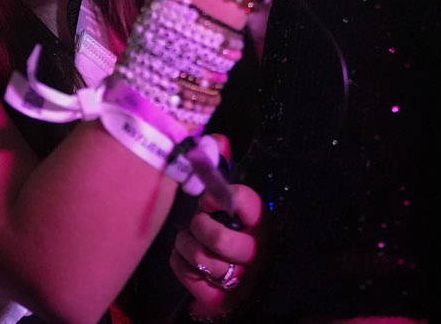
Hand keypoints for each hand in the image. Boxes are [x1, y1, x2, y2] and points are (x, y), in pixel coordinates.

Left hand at [172, 180, 262, 318]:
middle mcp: (255, 254)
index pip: (245, 201)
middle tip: (197, 222)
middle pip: (219, 238)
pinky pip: (189, 275)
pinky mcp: (220, 299)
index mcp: (262, 225)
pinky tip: (183, 256)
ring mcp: (239, 279)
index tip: (207, 199)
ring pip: (201, 259)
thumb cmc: (231, 230)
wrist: (235, 281)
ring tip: (187, 239)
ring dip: (185, 244)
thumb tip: (220, 141)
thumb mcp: (234, 203)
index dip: (218, 196)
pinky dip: (179, 262)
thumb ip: (225, 170)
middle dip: (200, 226)